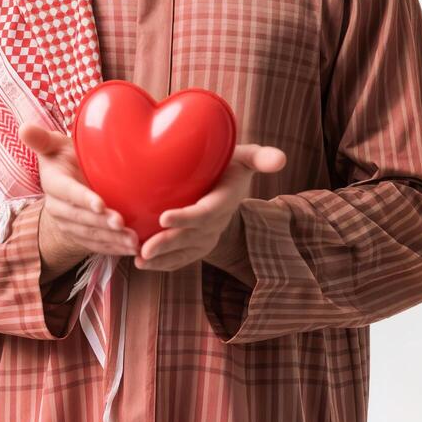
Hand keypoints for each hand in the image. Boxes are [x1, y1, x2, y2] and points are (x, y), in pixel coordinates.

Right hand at [18, 124, 139, 280]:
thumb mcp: (55, 145)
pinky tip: (132, 250)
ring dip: (111, 239)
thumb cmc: (65, 157)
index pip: (67, 192)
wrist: (67, 182)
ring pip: (89, 235)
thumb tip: (24, 127)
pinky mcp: (80, 237)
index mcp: (53, 183)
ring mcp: (68, 225)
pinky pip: (96, 246)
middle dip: (100, 223)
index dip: (83, 199)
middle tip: (122, 224)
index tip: (101, 204)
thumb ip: (42, 139)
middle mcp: (57, 207)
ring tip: (133, 241)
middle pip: (80, 218)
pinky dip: (114, 249)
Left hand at [133, 142, 286, 273]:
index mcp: (224, 201)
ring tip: (139, 259)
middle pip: (190, 237)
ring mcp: (205, 237)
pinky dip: (161, 264)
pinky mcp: (195, 246)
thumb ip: (260, 157)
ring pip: (183, 251)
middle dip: (168, 243)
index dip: (187, 218)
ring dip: (161, 258)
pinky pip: (179, 259)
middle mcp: (216, 224)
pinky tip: (140, 263)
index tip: (164, 216)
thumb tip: (282, 159)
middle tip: (144, 247)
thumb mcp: (246, 158)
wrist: (226, 190)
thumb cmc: (230, 166)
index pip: (206, 213)